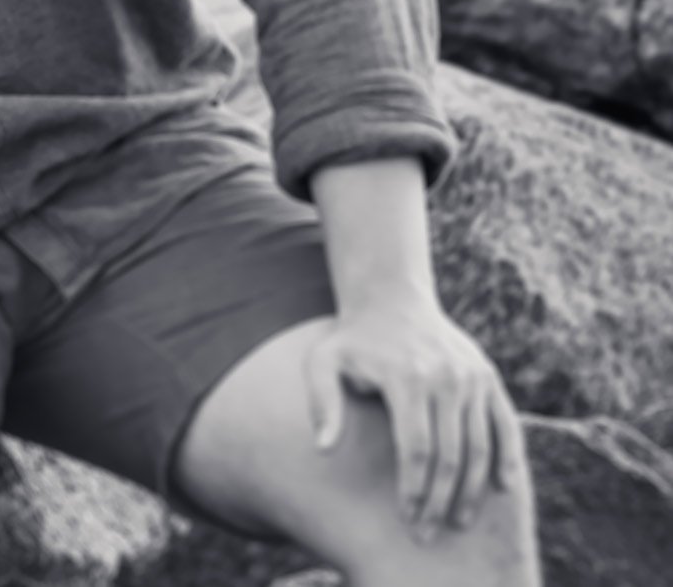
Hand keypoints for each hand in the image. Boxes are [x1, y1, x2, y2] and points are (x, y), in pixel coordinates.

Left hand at [304, 296, 526, 537]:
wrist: (390, 299)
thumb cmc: (351, 340)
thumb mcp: (322, 361)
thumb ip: (321, 403)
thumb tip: (323, 449)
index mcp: (407, 377)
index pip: (417, 448)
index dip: (414, 488)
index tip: (407, 517)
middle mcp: (447, 378)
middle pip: (450, 454)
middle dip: (440, 499)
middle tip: (428, 533)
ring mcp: (472, 378)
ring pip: (480, 446)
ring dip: (471, 489)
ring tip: (458, 522)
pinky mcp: (488, 378)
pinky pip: (505, 425)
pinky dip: (509, 458)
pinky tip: (504, 490)